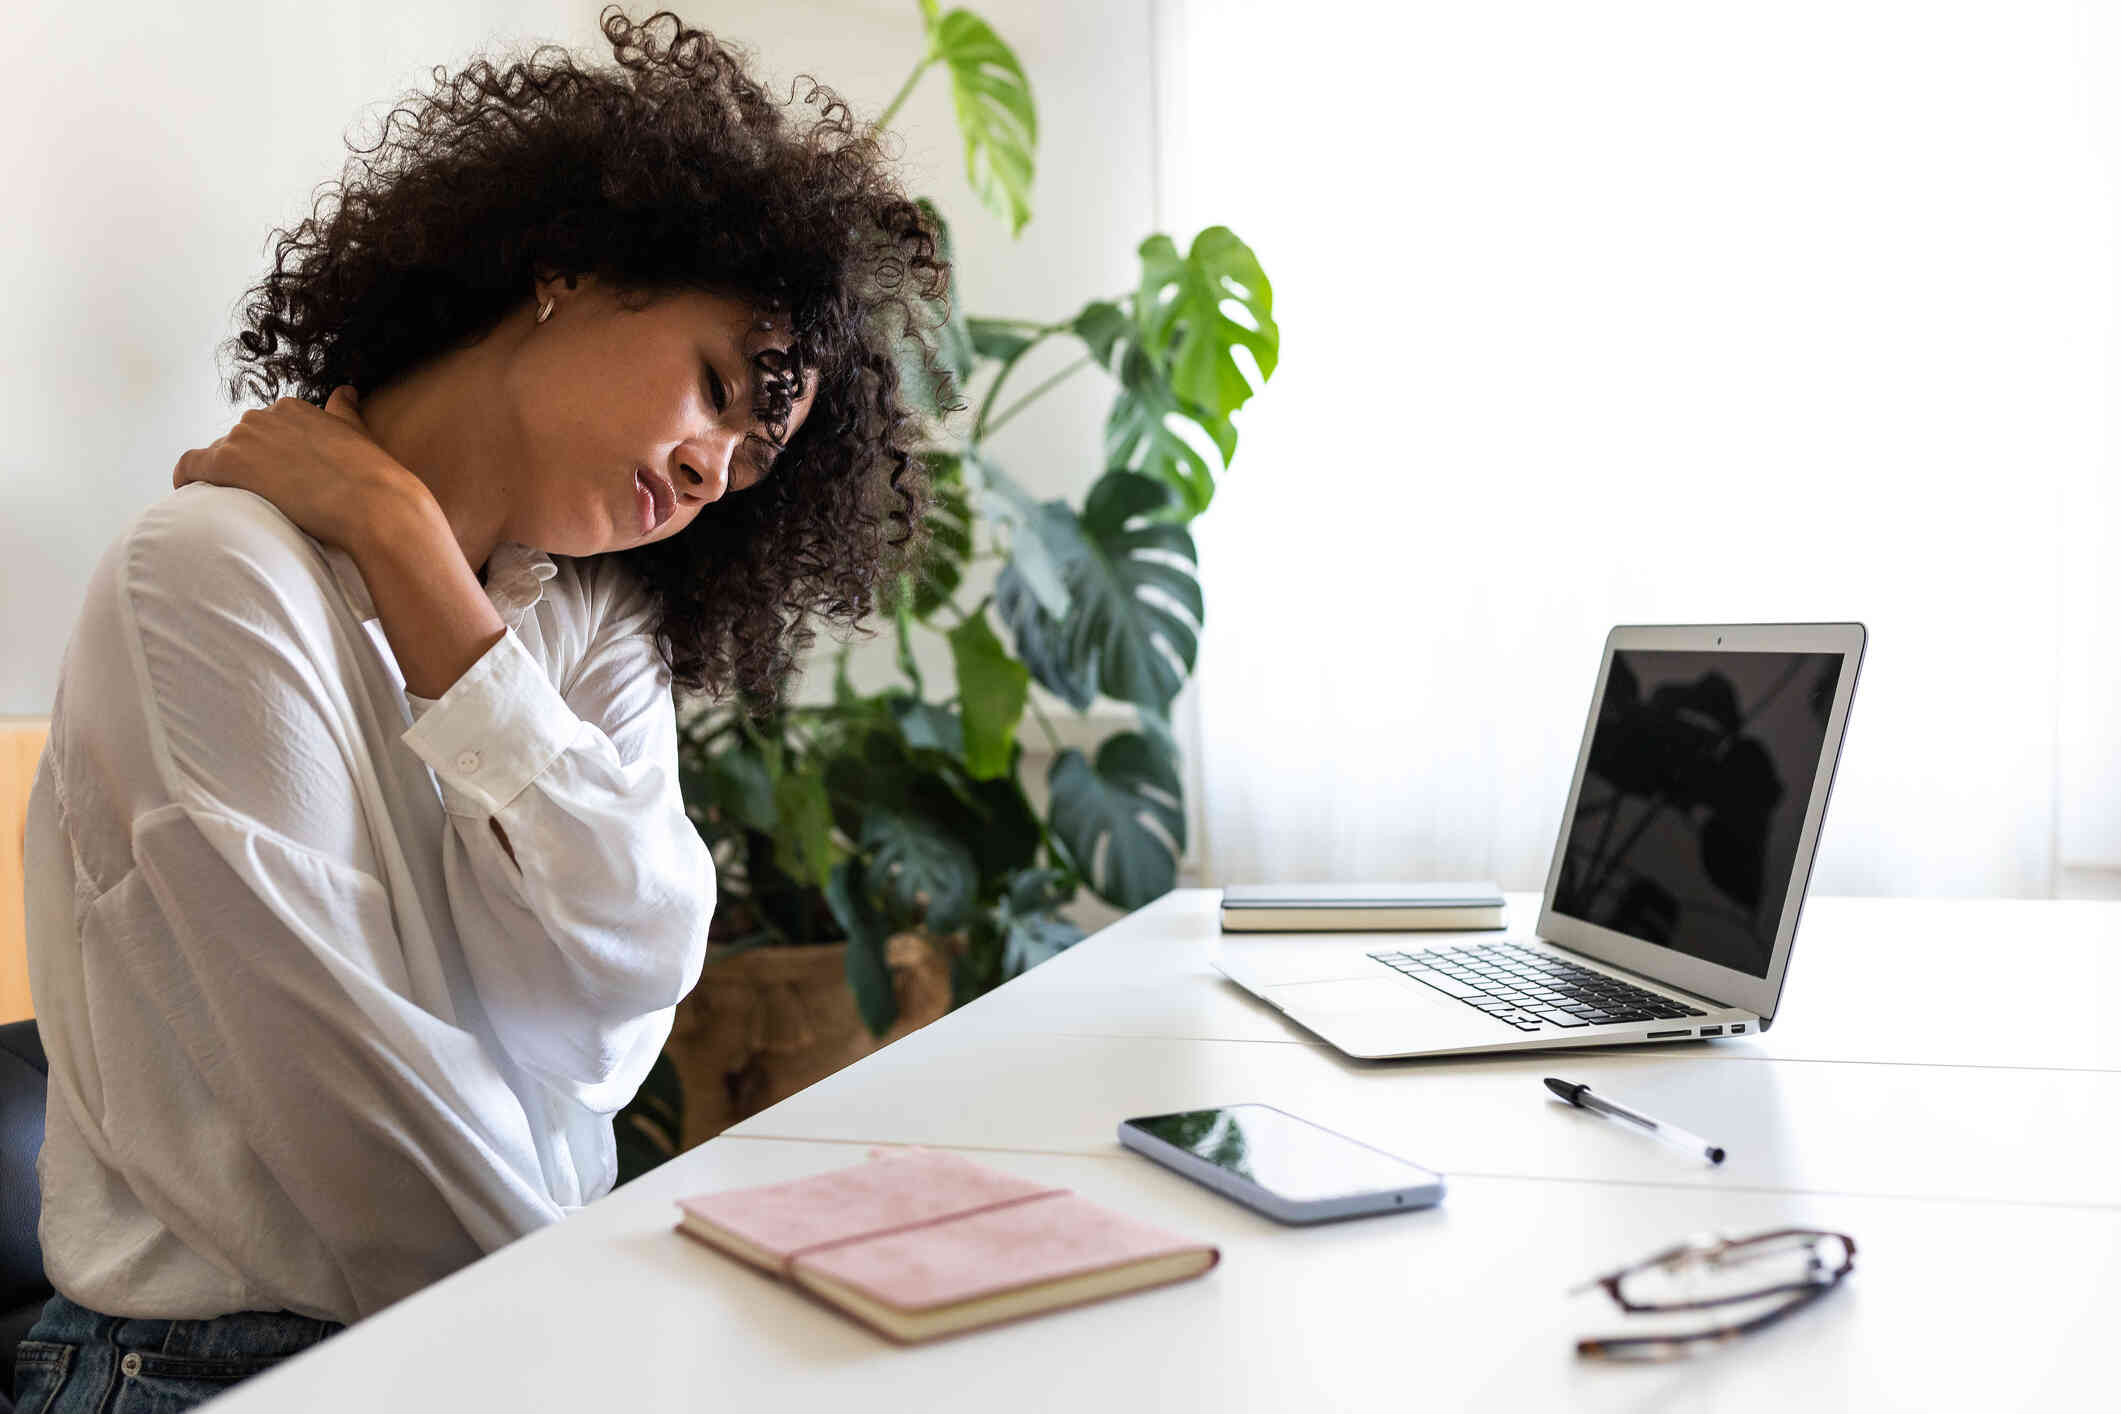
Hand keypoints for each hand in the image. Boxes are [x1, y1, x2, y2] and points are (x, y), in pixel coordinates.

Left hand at [173, 386, 422, 551]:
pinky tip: (188, 492)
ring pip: (218, 455)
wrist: (372, 504)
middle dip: (246, 466)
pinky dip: (185, 477)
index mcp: (293, 408)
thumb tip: (346, 391)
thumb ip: (345, 410)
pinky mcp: (227, 462)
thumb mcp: (358, 432)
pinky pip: (190, 465)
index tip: (275, 478)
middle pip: (239, 442)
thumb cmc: (371, 477)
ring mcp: (244, 438)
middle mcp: (264, 415)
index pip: (263, 430)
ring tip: (241, 504)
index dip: (267, 456)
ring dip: (225, 477)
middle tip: (263, 497)